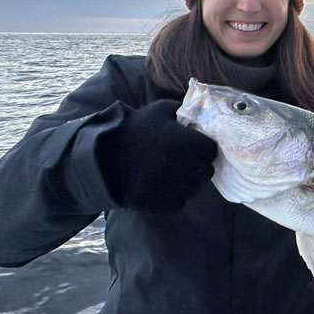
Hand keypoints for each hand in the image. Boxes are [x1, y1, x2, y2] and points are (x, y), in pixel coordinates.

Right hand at [97, 99, 216, 211]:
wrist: (103, 156)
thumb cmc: (134, 130)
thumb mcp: (158, 111)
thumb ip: (183, 110)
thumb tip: (204, 114)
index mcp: (179, 140)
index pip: (211, 150)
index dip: (206, 149)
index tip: (197, 149)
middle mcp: (177, 164)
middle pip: (207, 172)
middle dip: (200, 167)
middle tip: (188, 163)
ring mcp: (167, 185)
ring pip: (194, 189)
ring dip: (188, 183)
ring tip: (173, 174)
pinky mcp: (156, 202)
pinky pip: (179, 203)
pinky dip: (174, 197)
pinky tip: (163, 186)